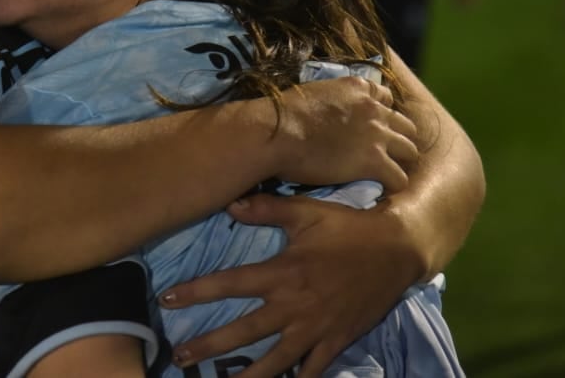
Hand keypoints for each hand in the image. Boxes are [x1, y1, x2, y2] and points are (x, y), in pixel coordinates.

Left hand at [159, 194, 421, 377]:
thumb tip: (229, 205)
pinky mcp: (336, 340)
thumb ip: (266, 209)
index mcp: (282, 273)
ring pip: (275, 360)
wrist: (397, 251)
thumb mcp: (306, 212)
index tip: (167, 299)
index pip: (230, 284)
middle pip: (244, 331)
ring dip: (248, 376)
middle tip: (180, 355)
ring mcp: (316, 328)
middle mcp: (294, 305)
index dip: (196, 291)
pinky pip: (313, 368)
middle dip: (209, 345)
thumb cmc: (347, 228)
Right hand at [273, 76, 418, 192]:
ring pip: (409, 150)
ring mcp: (377, 135)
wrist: (276, 132)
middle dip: (397, 137)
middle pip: (404, 125)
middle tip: (382, 151)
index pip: (385, 96)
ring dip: (399, 161)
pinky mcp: (374, 161)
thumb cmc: (282, 113)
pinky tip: (379, 189)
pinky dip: (391, 185)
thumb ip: (329, 101)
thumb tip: (323, 113)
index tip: (370, 125)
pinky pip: (399, 178)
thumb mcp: (312, 94)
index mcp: (357, 88)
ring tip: (385, 172)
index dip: (381, 112)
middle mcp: (373, 108)